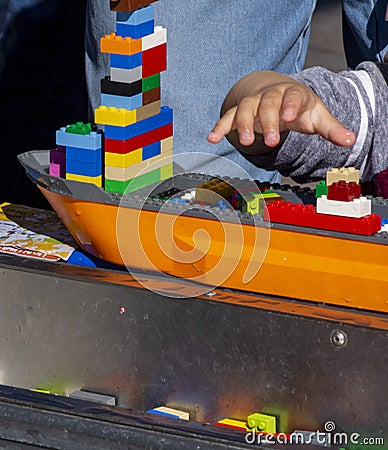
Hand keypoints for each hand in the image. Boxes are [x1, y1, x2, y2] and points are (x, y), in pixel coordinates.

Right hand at [207, 71, 355, 148]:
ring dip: (244, 125)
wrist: (273, 91)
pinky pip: (227, 118)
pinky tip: (212, 138)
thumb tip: (350, 139)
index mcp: (292, 94)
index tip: (289, 115)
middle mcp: (270, 96)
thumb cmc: (297, 106)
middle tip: (273, 140)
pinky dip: (219, 127)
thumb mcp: (315, 114)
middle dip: (268, 121)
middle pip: (267, 104)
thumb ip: (330, 128)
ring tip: (246, 142)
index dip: (290, 104)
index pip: (292, 96)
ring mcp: (253, 103)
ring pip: (245, 110)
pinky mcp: (239, 112)